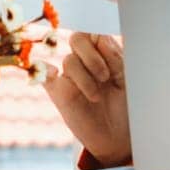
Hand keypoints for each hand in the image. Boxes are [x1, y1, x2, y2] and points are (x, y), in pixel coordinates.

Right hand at [43, 32, 131, 166]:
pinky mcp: (58, 93)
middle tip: (105, 77)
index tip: (109, 50)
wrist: (118, 137)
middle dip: (92, 56)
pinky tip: (52, 72)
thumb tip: (101, 38)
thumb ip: (115, 57)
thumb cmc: (126, 106)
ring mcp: (70, 77)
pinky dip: (42, 70)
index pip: (95, 31)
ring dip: (85, 79)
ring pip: (69, 61)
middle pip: (77, 38)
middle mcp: (85, 61)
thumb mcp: (127, 80)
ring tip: (97, 96)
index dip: (99, 37)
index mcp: (103, 53)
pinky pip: (42, 75)